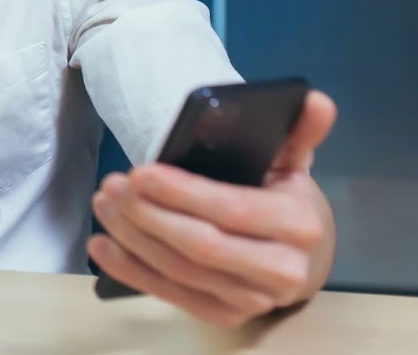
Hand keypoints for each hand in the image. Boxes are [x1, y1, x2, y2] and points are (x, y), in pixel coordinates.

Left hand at [88, 89, 338, 328]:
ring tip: (104, 203)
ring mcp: (252, 300)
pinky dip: (131, 271)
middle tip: (112, 186)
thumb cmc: (280, 197)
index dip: (182, 193)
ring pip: (181, 271)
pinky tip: (102, 245)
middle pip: (202, 247)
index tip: (140, 173)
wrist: (296, 255)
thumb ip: (298, 131)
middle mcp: (282, 271)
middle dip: (149, 215)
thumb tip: (315, 100)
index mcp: (299, 225)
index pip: (234, 210)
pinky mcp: (224, 317)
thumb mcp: (291, 161)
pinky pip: (171, 296)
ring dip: (133, 238)